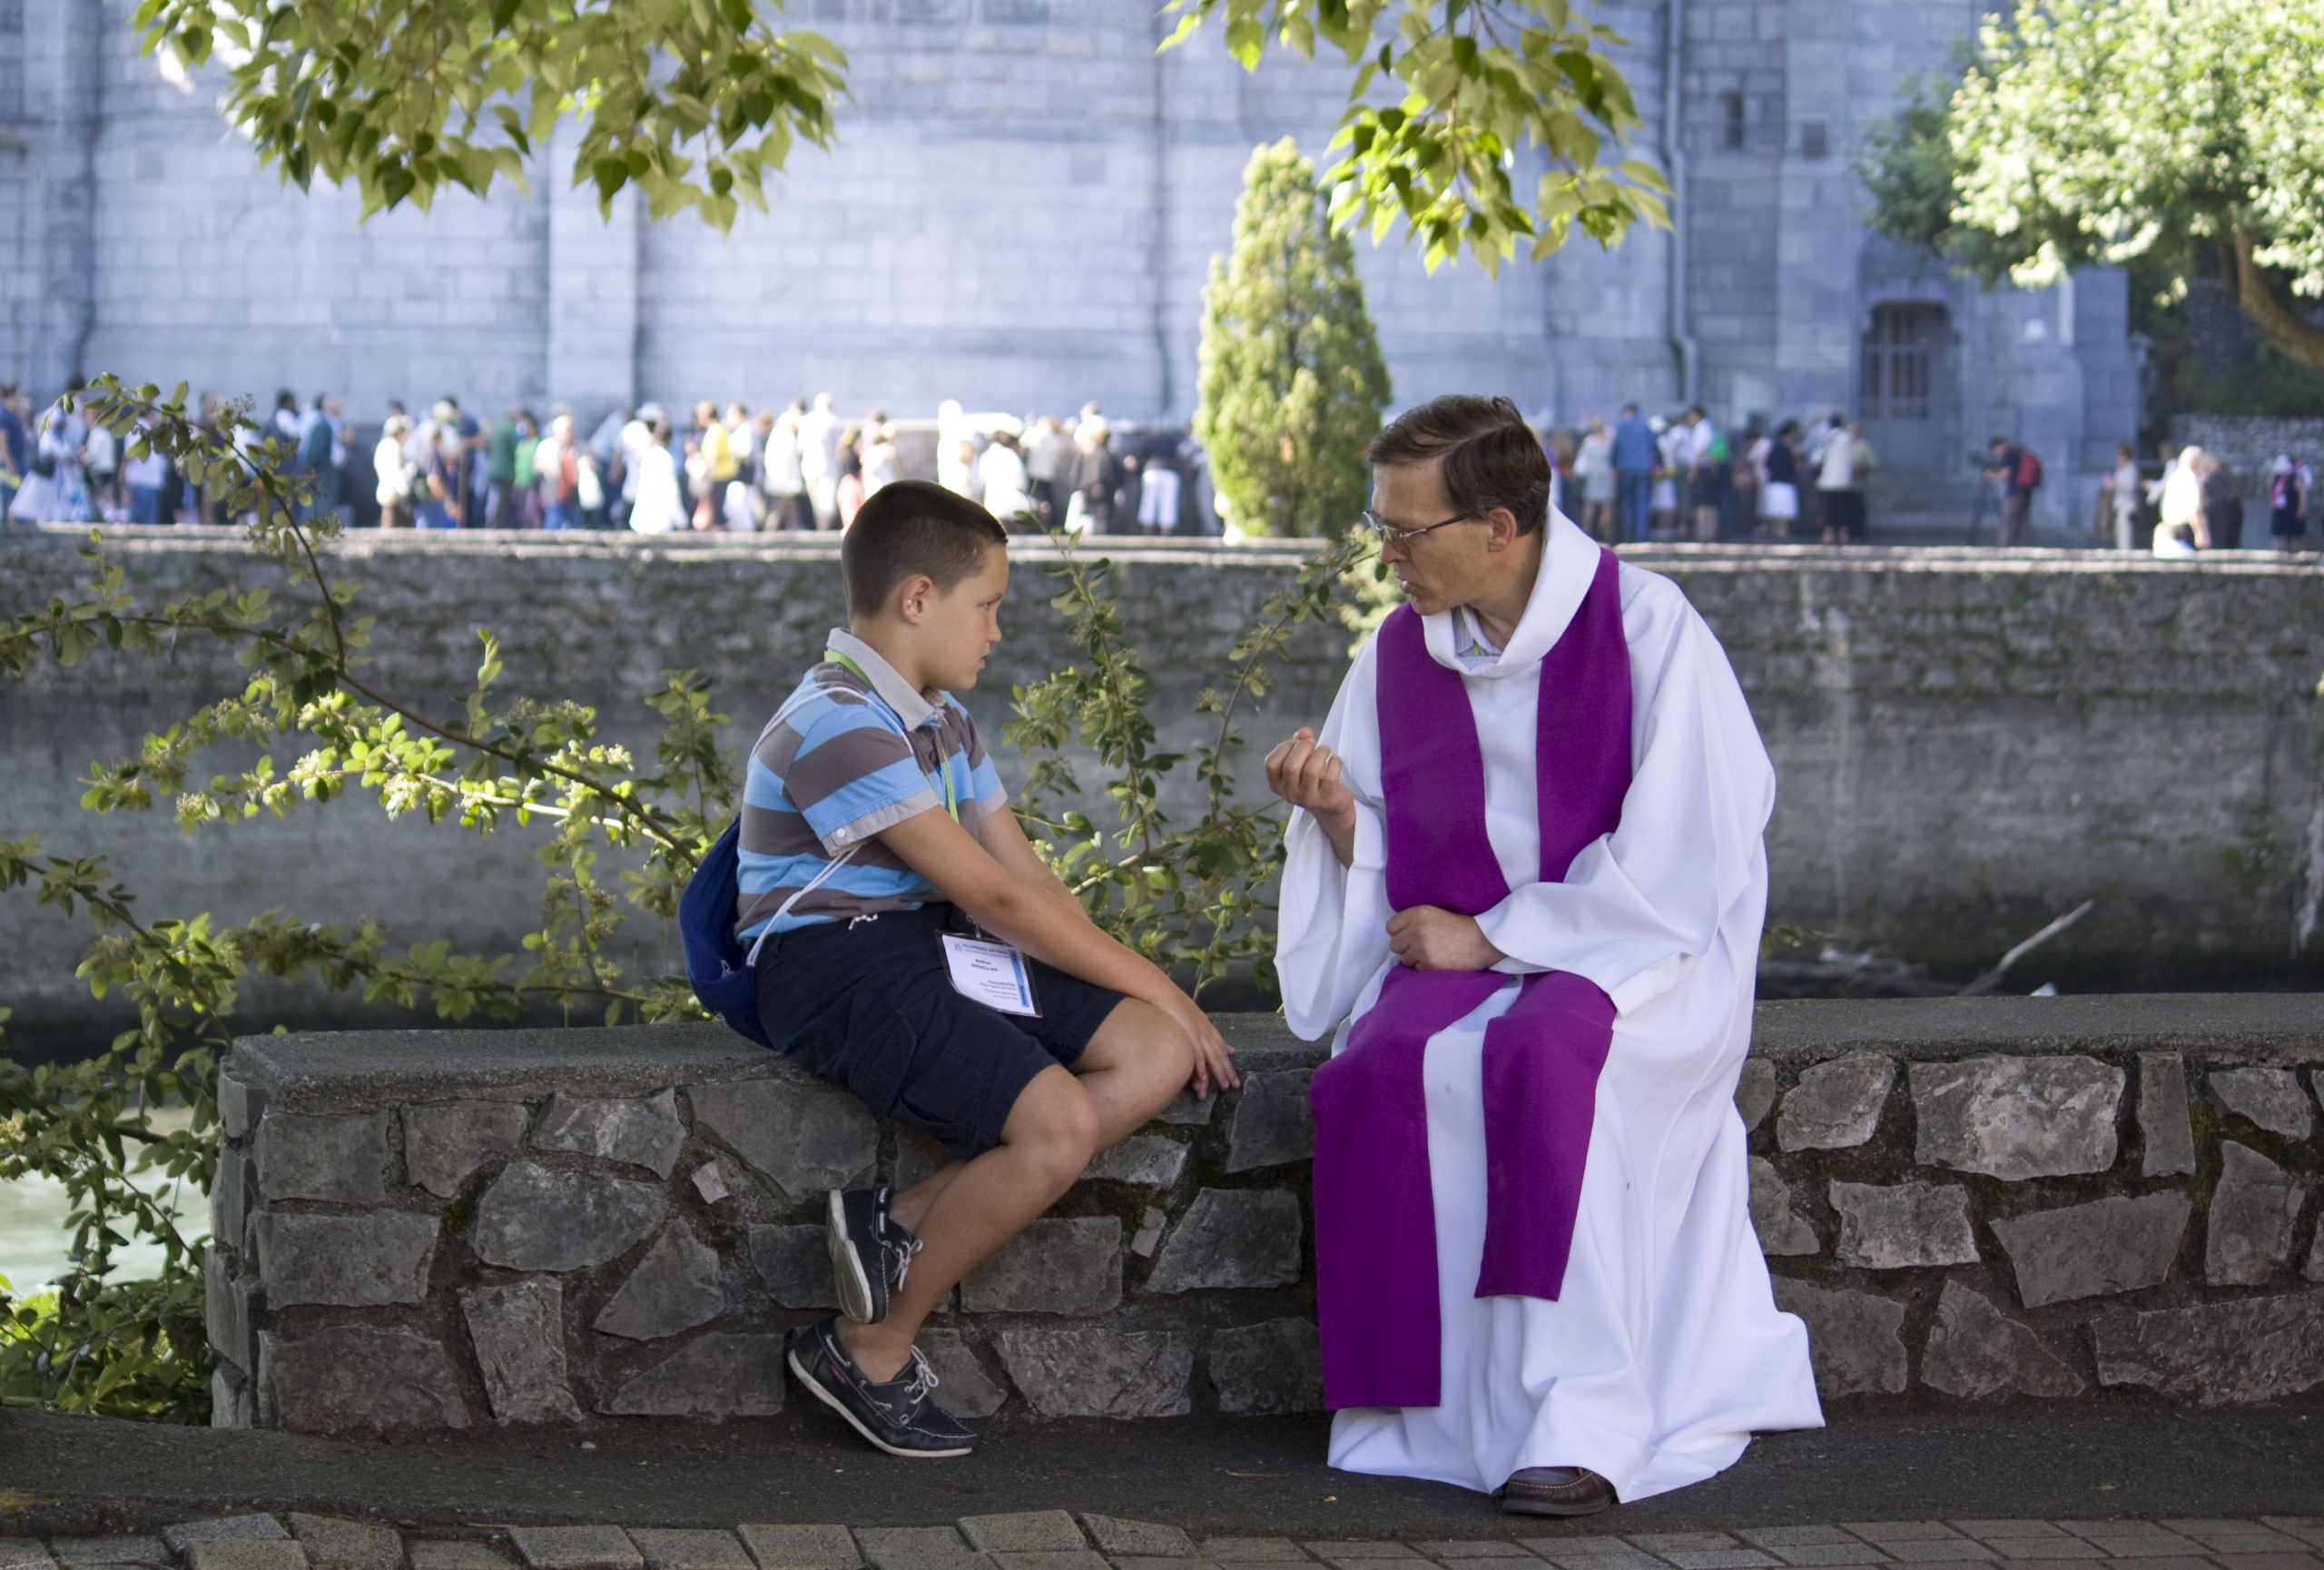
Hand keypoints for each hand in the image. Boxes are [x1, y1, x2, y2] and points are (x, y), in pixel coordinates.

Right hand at [1156, 987, 1239, 1099]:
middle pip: (1219, 1054)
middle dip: (1228, 1071)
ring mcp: (1197, 1031)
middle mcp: (1204, 1029)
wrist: (1161, 990)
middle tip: (1235, 1086)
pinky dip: (1200, 1065)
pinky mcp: (1187, 1033)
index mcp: (1204, 1025)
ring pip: (1211, 1056)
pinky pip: (1196, 1052)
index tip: (1233, 1074)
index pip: (1220, 1046)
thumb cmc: (1170, 1003)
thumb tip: (1201, 1036)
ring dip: (1218, 1072)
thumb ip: (1197, 1027)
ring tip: (1224, 1086)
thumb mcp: (1188, 1015)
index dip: (1227, 1061)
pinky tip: (1203, 1077)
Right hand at [1263, 726, 1356, 863]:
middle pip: (1290, 766)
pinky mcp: (1327, 800)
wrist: (1331, 809)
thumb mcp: (1301, 761)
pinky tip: (1335, 760)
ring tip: (1325, 749)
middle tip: (1313, 743)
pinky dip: (1334, 762)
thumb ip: (1299, 743)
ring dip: (1320, 753)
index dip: (1284, 747)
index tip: (1296, 742)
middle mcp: (1289, 794)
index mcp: (1277, 785)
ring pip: (1311, 770)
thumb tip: (1305, 732)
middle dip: (1303, 747)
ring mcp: (1308, 799)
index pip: (1271, 764)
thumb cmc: (1313, 779)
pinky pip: (1330, 777)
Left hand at [1386, 905, 1505, 971]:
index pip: (1390, 927)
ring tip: (1433, 953)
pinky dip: (1424, 967)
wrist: (1481, 941)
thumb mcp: (1434, 913)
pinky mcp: (1428, 964)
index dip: (1400, 933)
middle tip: (1422, 946)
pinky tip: (1438, 960)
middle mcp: (1417, 929)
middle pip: (1394, 945)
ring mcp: (1422, 948)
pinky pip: (1415, 969)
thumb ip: (1414, 920)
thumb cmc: (1458, 927)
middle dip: (1406, 947)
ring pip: (1404, 959)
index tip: (1410, 935)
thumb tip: (1395, 933)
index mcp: (1418, 913)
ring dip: (1415, 959)